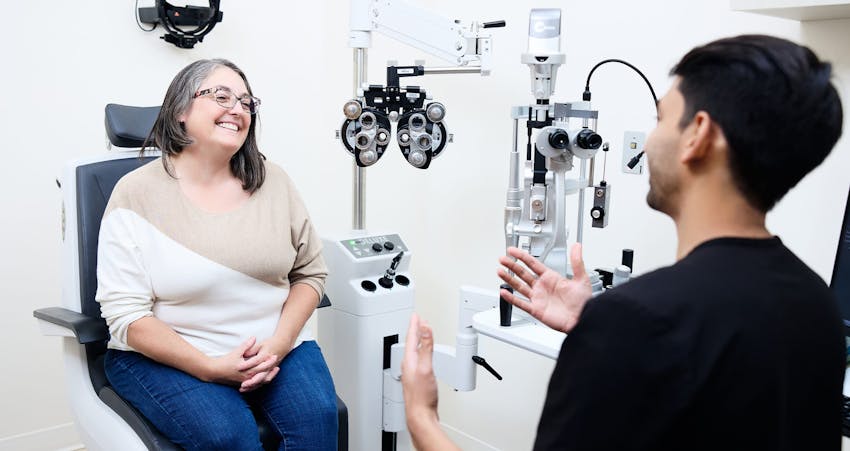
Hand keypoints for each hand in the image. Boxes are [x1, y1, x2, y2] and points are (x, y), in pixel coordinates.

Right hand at [205, 336, 277, 386]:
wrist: (214, 372)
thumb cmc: (225, 361)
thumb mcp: (236, 352)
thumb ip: (246, 346)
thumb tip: (254, 337)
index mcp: (246, 370)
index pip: (261, 366)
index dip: (269, 361)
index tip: (275, 356)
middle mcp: (247, 377)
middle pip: (263, 375)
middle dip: (271, 369)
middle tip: (277, 363)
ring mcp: (245, 381)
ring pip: (260, 381)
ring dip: (268, 376)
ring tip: (274, 370)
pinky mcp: (243, 384)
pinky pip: (255, 384)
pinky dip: (261, 381)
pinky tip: (264, 377)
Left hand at [238, 337, 291, 392]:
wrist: (283, 344)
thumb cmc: (270, 343)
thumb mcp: (260, 345)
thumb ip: (252, 348)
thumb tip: (244, 354)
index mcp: (265, 355)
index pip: (256, 361)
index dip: (247, 364)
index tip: (238, 368)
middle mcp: (269, 364)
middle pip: (260, 375)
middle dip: (251, 381)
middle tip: (242, 385)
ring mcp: (270, 369)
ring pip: (262, 380)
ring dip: (253, 385)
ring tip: (242, 388)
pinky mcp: (270, 372)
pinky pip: (264, 381)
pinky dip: (256, 385)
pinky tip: (247, 388)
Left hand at [402, 314, 438, 428]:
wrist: (420, 415)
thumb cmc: (421, 396)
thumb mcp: (426, 368)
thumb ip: (426, 348)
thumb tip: (425, 330)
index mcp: (409, 360)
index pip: (412, 338)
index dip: (415, 325)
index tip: (416, 316)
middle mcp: (408, 366)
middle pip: (411, 343)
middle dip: (416, 331)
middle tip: (418, 321)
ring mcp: (411, 373)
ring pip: (414, 352)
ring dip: (418, 341)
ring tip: (421, 334)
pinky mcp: (416, 380)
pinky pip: (417, 360)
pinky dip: (421, 353)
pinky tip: (423, 357)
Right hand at [497, 244, 591, 332]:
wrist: (583, 319)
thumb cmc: (583, 302)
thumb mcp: (581, 278)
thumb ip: (577, 261)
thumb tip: (577, 246)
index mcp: (551, 278)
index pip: (533, 264)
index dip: (522, 256)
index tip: (513, 250)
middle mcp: (542, 287)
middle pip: (523, 273)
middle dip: (512, 265)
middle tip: (502, 259)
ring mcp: (538, 298)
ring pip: (519, 286)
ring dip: (509, 279)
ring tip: (499, 271)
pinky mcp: (536, 310)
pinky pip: (521, 303)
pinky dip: (511, 298)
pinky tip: (504, 292)